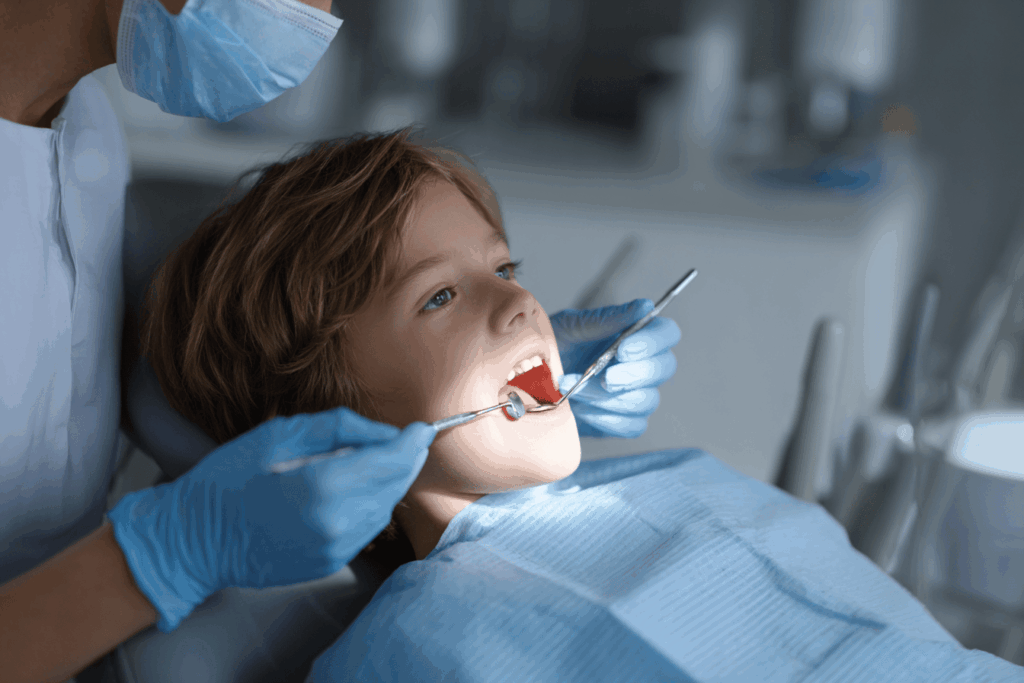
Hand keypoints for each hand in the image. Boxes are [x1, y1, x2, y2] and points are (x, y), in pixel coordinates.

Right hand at [108, 407, 434, 631]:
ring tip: (373, 459)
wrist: (193, 541)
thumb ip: (337, 428)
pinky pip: (366, 528)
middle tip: (408, 438)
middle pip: (393, 486)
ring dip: (388, 483)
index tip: (421, 427)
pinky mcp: (329, 563)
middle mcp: (336, 524)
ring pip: (384, 509)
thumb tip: (382, 431)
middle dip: (405, 460)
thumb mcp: (278, 435)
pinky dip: (370, 505)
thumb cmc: (227, 481)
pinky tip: (352, 489)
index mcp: (322, 488)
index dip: (411, 443)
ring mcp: (334, 550)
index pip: (389, 462)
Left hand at [550, 299, 680, 437]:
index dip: (653, 341)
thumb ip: (607, 319)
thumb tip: (644, 307)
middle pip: (663, 368)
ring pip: (645, 400)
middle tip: (604, 376)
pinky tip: (582, 410)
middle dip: (633, 374)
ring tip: (575, 389)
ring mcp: (635, 394)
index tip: (625, 347)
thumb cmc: (555, 347)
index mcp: (635, 334)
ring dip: (608, 396)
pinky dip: (605, 418)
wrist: (529, 379)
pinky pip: (632, 425)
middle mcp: (642, 364)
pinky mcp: (623, 421)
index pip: (667, 333)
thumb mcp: (573, 327)